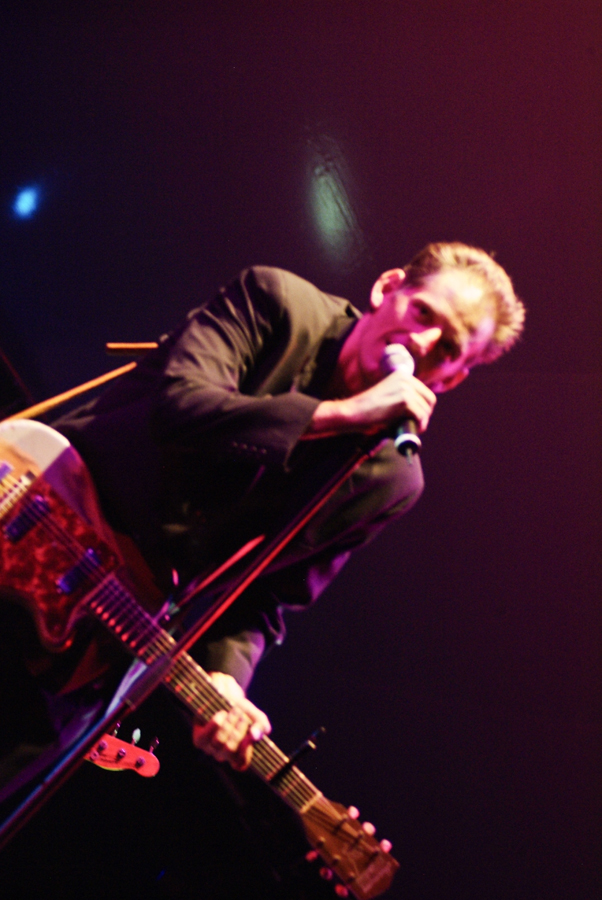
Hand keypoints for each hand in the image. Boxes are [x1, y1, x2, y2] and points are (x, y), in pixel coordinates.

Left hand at [192, 671, 270, 770]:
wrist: (224, 695)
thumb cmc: (242, 710)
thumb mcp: (255, 716)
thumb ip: (260, 725)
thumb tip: (256, 735)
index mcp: (238, 755)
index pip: (241, 764)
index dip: (245, 752)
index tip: (251, 735)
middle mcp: (223, 755)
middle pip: (230, 749)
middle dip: (238, 731)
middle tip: (243, 716)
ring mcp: (210, 749)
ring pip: (219, 742)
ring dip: (228, 724)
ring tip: (234, 710)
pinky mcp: (199, 740)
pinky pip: (206, 736)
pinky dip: (215, 724)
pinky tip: (221, 714)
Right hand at [307, 370, 435, 437]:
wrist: (353, 413)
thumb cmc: (368, 411)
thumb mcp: (388, 396)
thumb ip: (402, 397)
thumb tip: (421, 411)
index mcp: (401, 375)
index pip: (425, 392)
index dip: (424, 408)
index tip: (416, 419)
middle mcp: (405, 379)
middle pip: (429, 400)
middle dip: (425, 415)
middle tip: (416, 425)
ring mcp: (405, 389)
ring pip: (426, 409)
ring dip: (422, 422)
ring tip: (412, 428)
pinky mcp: (404, 401)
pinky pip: (421, 415)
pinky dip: (420, 425)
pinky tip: (413, 429)